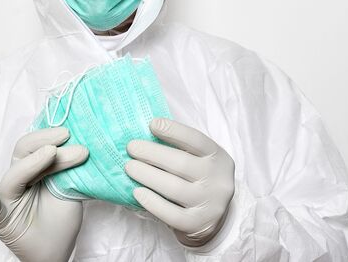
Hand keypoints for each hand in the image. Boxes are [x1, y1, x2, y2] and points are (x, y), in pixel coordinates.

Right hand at [0, 127, 88, 261]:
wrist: (55, 251)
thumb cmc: (59, 219)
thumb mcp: (68, 190)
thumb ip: (66, 170)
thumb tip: (80, 143)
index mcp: (32, 170)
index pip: (35, 147)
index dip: (49, 136)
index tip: (70, 132)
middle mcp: (18, 180)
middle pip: (23, 153)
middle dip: (44, 141)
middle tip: (66, 135)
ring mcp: (8, 198)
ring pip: (14, 175)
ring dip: (34, 162)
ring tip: (52, 152)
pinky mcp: (1, 219)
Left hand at [125, 118, 234, 246]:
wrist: (212, 216)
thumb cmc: (198, 179)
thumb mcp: (200, 160)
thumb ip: (181, 148)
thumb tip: (147, 134)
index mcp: (218, 158)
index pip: (197, 140)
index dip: (174, 131)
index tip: (152, 124)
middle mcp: (217, 180)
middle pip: (182, 164)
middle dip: (152, 153)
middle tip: (131, 147)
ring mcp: (210, 204)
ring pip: (174, 188)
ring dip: (147, 175)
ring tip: (129, 167)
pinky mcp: (197, 224)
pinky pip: (171, 214)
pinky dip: (152, 202)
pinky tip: (137, 192)